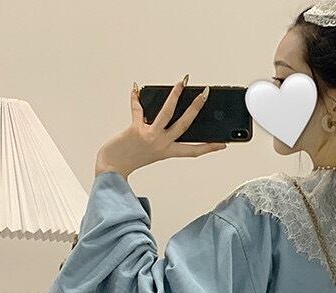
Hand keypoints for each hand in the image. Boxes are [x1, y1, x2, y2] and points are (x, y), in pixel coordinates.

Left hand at [94, 78, 226, 178]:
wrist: (112, 167)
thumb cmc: (129, 159)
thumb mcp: (151, 152)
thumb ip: (160, 138)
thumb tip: (165, 116)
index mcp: (167, 152)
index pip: (193, 151)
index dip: (209, 147)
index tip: (223, 144)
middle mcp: (162, 144)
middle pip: (185, 124)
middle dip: (196, 108)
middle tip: (205, 94)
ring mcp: (151, 137)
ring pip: (167, 113)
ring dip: (174, 96)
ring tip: (181, 83)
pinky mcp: (136, 130)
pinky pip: (138, 109)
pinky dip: (136, 98)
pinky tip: (135, 89)